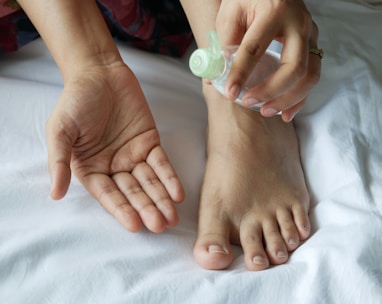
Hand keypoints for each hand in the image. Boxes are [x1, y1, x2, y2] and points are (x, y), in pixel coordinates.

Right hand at [46, 63, 184, 231]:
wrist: (100, 73)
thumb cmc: (76, 101)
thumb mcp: (60, 130)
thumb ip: (59, 161)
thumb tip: (55, 194)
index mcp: (91, 169)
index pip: (108, 194)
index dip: (121, 209)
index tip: (134, 225)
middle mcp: (113, 167)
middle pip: (132, 192)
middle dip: (146, 208)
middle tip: (160, 225)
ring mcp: (133, 156)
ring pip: (149, 182)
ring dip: (161, 199)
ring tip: (172, 216)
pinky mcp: (150, 143)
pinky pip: (161, 163)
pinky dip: (169, 178)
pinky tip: (178, 193)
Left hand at [216, 0, 320, 121]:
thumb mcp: (231, 13)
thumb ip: (223, 44)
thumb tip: (214, 79)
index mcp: (273, 11)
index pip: (255, 48)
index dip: (241, 73)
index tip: (230, 93)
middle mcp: (298, 23)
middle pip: (293, 66)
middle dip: (271, 91)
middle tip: (249, 103)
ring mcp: (310, 34)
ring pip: (309, 75)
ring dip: (288, 99)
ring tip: (266, 111)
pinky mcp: (313, 45)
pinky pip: (312, 76)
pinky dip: (300, 98)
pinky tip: (285, 112)